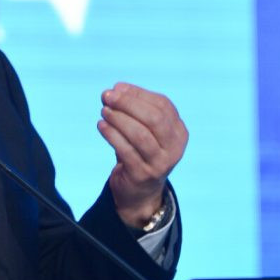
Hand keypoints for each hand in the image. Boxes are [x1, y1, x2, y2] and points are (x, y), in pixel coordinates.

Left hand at [97, 83, 187, 228]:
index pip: (162, 105)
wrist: (140, 191)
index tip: (117, 88)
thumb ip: (133, 109)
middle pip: (154, 119)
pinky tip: (101, 125)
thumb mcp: (143, 129)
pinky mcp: (143, 174)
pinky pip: (126, 150)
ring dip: (118, 119)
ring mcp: (160, 163)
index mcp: (179, 131)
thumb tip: (116, 89)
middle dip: (128, 104)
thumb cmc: (140, 152)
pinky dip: (111, 135)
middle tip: (107, 97)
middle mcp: (174, 147)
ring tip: (104, 111)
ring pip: (140, 135)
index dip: (138, 94)